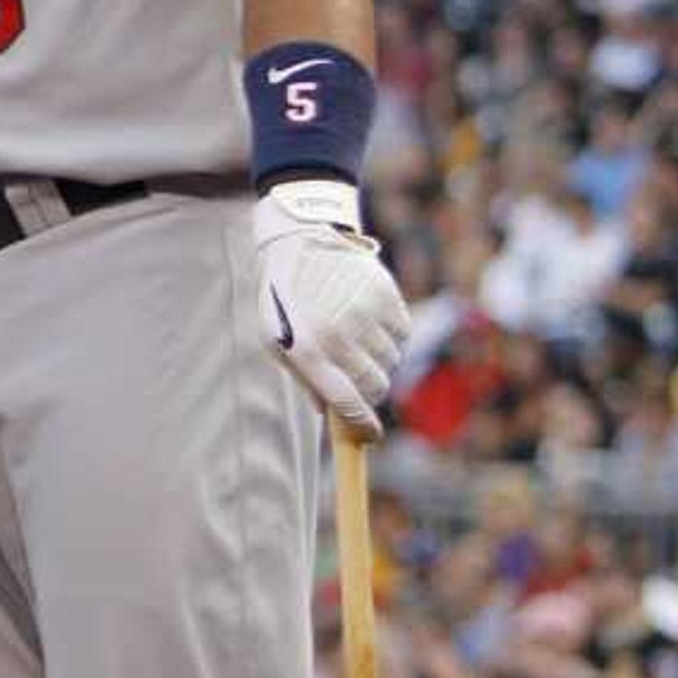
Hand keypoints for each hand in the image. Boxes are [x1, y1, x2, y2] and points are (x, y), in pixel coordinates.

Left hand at [257, 180, 406, 439]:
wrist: (302, 241)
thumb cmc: (283, 297)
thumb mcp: (275, 339)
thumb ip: (304, 377)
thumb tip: (330, 413)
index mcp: (307, 350)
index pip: (346, 402)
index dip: (362, 426)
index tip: (371, 436)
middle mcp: (339, 335)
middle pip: (375, 387)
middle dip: (369, 393)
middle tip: (358, 383)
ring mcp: (365, 316)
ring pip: (391, 363)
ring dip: (378, 363)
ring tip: (355, 342)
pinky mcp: (387, 298)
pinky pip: (401, 336)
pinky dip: (390, 338)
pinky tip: (367, 321)